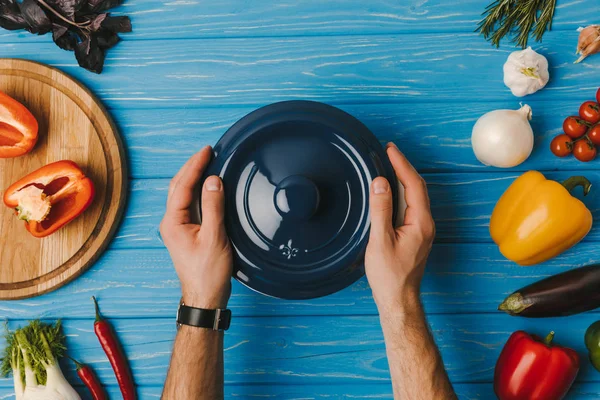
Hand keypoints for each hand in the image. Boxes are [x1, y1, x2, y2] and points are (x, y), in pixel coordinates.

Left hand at [159, 146, 232, 308]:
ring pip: (183, 195)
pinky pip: (190, 204)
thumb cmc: (208, 273)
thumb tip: (213, 181)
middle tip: (208, 152)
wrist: (204, 297)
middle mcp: (171, 222)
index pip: (183, 185)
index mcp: (173, 222)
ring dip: (194, 177)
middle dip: (192, 167)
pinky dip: (198, 191)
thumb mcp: (215, 237)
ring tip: (208, 163)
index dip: (195, 166)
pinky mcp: (187, 232)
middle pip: (178, 186)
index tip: (207, 151)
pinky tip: (208, 187)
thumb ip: (213, 207)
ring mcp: (178, 228)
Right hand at [365, 143, 434, 312]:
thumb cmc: (389, 276)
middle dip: (403, 167)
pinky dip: (402, 192)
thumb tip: (380, 182)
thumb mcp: (379, 241)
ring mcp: (422, 229)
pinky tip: (391, 189)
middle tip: (388, 151)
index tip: (390, 149)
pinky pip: (411, 206)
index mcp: (420, 223)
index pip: (413, 184)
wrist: (399, 300)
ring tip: (389, 164)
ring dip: (403, 178)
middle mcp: (426, 224)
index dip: (401, 164)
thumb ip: (380, 209)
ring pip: (415, 196)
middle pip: (417, 187)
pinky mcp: (416, 235)